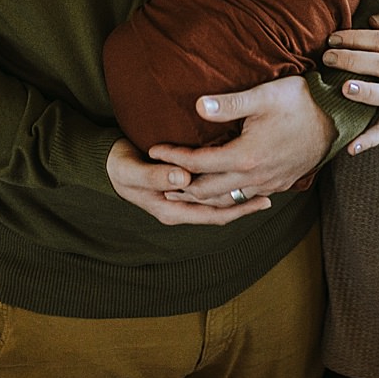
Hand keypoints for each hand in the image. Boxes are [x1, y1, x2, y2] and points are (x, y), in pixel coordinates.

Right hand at [106, 136, 269, 225]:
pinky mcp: (181, 189)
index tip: (261, 199)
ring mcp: (180, 201)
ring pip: (216, 203)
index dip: (238, 209)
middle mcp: (179, 210)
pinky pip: (209, 193)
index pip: (212, 215)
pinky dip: (227, 188)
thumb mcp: (132, 171)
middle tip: (272, 194)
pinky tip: (241, 179)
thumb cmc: (118, 166)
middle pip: (219, 212)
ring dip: (237, 197)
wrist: (106, 163)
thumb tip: (184, 179)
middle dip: (244, 205)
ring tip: (262, 187)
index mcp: (171, 211)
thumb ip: (156, 177)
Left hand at [148, 77, 335, 203]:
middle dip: (180, 186)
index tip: (154, 149)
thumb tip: (197, 105)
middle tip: (158, 179)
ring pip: (226, 200)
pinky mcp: (279, 185)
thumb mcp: (264, 95)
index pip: (198, 163)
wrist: (338, 119)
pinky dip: (225, 199)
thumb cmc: (301, 102)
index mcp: (246, 156)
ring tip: (181, 190)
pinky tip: (218, 194)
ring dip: (201, 197)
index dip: (173, 157)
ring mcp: (268, 184)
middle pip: (207, 191)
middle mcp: (255, 176)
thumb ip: (230, 104)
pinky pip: (245, 199)